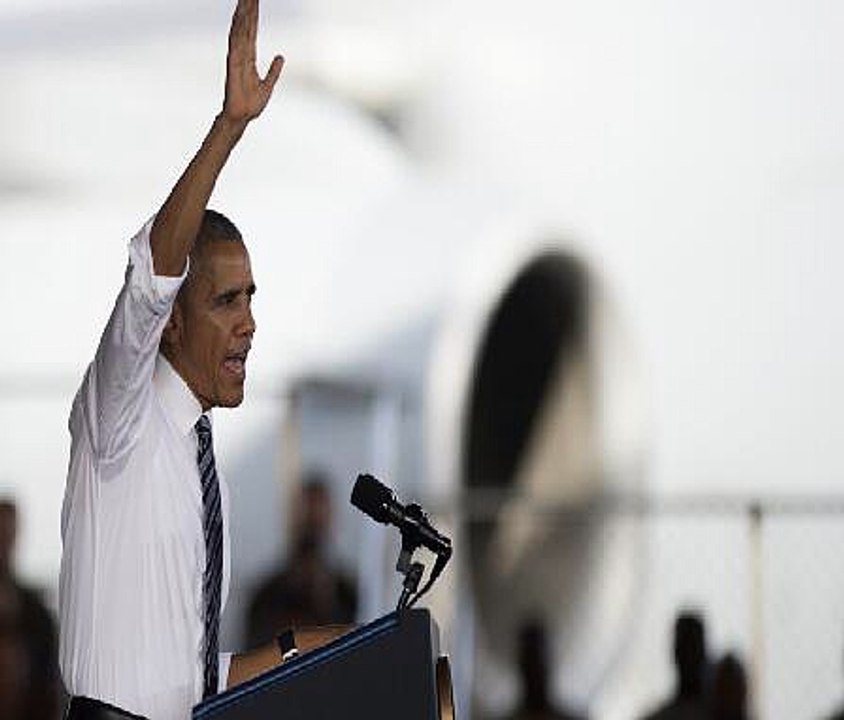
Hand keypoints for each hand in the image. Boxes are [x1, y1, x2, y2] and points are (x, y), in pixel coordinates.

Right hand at [223, 0, 283, 124]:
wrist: (243, 117)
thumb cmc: (252, 104)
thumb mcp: (269, 84)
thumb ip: (274, 70)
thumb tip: (280, 57)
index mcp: (249, 57)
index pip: (251, 31)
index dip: (253, 15)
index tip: (253, 0)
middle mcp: (241, 54)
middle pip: (245, 26)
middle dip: (247, 9)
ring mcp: (236, 58)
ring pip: (239, 31)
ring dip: (241, 15)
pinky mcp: (234, 65)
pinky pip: (236, 44)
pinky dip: (237, 30)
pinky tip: (238, 18)